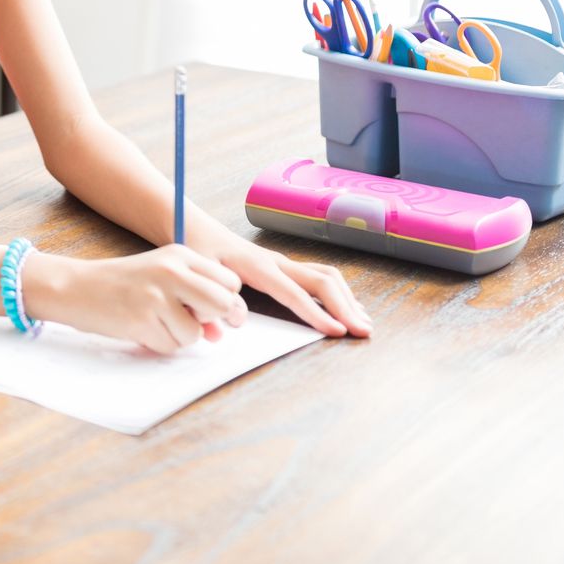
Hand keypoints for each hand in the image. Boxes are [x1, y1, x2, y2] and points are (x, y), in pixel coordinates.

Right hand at [25, 245, 248, 353]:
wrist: (77, 288)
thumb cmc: (124, 284)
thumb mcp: (163, 276)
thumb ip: (196, 297)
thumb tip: (223, 330)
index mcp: (180, 255)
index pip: (230, 281)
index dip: (224, 300)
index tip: (208, 309)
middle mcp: (171, 271)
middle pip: (222, 304)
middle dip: (210, 320)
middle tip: (188, 318)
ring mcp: (156, 296)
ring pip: (196, 333)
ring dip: (179, 336)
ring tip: (156, 321)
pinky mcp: (142, 320)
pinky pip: (171, 346)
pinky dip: (159, 344)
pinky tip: (142, 327)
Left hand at [209, 235, 373, 337]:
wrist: (200, 231)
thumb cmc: (198, 251)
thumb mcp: (200, 273)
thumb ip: (217, 296)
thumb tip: (237, 318)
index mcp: (257, 266)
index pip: (293, 292)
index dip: (316, 313)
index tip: (336, 332)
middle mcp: (277, 262)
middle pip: (322, 280)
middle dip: (345, 307)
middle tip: (363, 332)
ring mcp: (284, 263)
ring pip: (326, 276)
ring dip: (347, 300)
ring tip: (364, 324)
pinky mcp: (286, 267)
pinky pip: (320, 277)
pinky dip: (340, 293)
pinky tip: (350, 309)